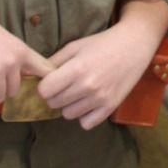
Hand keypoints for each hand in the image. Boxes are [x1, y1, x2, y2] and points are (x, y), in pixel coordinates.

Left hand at [36, 20, 161, 129]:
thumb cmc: (102, 43)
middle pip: (54, 103)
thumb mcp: (75, 46)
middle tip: (66, 84)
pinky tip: (89, 102)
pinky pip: (86, 123)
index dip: (45, 85)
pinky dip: (84, 115)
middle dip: (56, 94)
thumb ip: (53, 61)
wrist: (134, 45)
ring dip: (69, 105)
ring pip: (68, 114)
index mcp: (76, 69)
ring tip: (79, 92)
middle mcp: (87, 86)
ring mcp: (100, 98)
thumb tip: (34, 75)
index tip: (53, 80)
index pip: (44, 91)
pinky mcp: (111, 107)